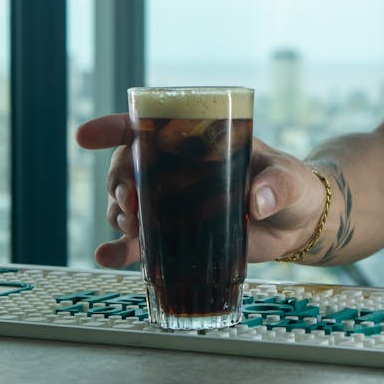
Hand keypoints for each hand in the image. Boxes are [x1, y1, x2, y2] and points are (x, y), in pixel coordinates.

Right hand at [75, 114, 328, 267]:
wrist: (298, 225)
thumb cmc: (292, 188)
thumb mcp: (289, 179)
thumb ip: (276, 185)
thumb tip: (256, 201)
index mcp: (198, 143)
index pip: (148, 128)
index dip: (113, 128)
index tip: (86, 136)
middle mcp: (177, 172)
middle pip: (127, 168)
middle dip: (117, 182)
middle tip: (130, 201)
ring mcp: (174, 205)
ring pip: (127, 204)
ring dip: (119, 214)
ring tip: (133, 226)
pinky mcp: (178, 239)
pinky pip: (140, 244)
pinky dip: (120, 250)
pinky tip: (107, 255)